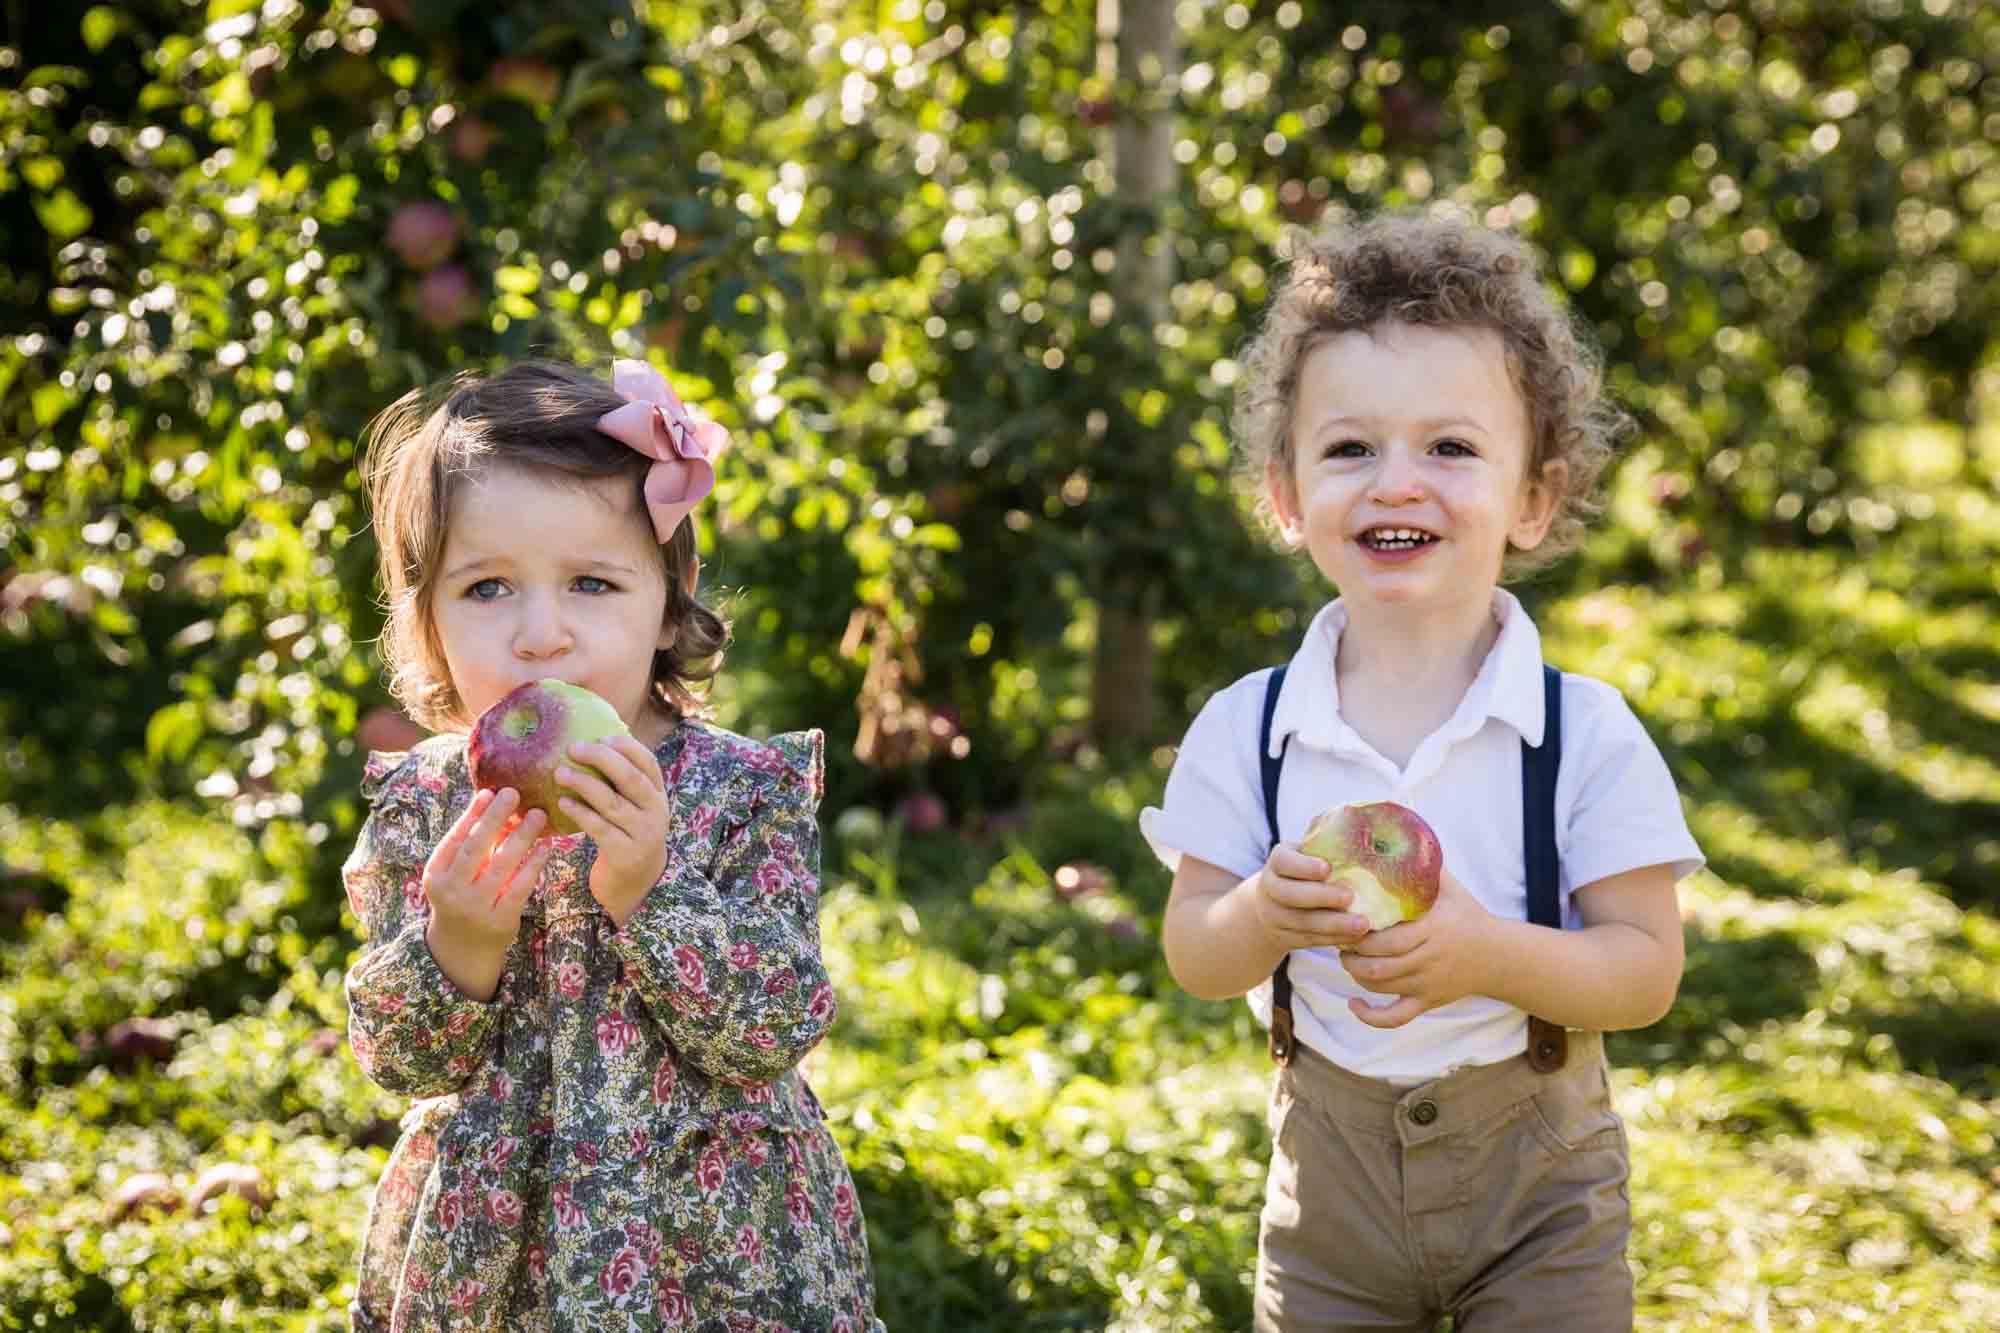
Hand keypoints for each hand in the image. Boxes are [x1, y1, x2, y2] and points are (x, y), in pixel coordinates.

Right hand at [423, 787, 549, 948]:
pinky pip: (521, 885)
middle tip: (514, 793)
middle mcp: (452, 891)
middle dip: (495, 818)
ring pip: (502, 864)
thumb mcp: (454, 874)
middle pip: (475, 848)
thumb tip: (492, 800)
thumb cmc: (461, 897)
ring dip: (522, 836)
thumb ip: (469, 844)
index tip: (490, 792)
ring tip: (538, 815)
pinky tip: (546, 845)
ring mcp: (476, 907)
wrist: (462, 949)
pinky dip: (535, 863)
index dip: (472, 815)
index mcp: (436, 875)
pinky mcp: (501, 920)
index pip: (454, 839)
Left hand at [556, 735, 669, 927]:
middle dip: (601, 758)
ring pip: (612, 802)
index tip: (601, 736)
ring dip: (584, 783)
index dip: (626, 746)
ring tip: (560, 772)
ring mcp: (643, 834)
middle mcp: (656, 812)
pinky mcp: (625, 854)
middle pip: (630, 778)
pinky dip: (580, 812)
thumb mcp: (634, 808)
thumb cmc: (627, 835)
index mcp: (658, 795)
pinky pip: (599, 828)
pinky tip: (563, 802)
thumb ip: (620, 782)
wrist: (638, 884)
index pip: (648, 762)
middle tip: (573, 748)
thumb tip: (591, 743)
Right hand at [1250, 843, 1374, 955]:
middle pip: (1290, 895)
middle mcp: (1271, 889)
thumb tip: (1357, 812)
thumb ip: (1325, 835)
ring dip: (1333, 925)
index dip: (1303, 866)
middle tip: (1350, 896)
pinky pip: (1310, 940)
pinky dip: (1333, 940)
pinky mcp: (1287, 938)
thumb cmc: (1305, 870)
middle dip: (1321, 897)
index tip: (1327, 868)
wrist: (1273, 906)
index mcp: (1278, 862)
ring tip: (1363, 924)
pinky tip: (1356, 937)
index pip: (1283, 861)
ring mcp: (1276, 916)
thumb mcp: (1307, 851)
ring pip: (1302, 922)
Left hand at [1339, 867, 1498, 1028]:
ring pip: (1382, 986)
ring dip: (1356, 974)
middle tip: (1340, 938)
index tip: (1346, 920)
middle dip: (1352, 954)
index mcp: (1432, 929)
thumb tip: (1399, 834)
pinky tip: (1354, 1004)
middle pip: (1379, 964)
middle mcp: (1429, 959)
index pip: (1387, 938)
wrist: (1499, 956)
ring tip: (1347, 958)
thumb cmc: (1468, 916)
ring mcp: (1427, 984)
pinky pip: (1396, 1017)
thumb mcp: (1450, 888)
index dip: (1360, 934)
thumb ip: (1425, 865)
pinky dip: (1371, 1016)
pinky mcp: (1427, 1002)